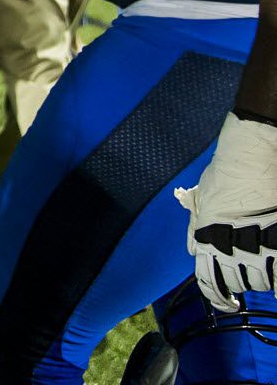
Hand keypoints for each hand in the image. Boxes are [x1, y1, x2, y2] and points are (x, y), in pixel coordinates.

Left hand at [175, 112, 276, 311]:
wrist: (250, 157)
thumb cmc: (223, 174)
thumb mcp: (201, 200)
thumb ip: (195, 226)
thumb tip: (191, 250)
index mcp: (207, 239)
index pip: (208, 282)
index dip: (216, 296)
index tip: (225, 303)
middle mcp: (230, 248)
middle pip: (237, 283)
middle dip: (240, 279)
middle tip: (245, 267)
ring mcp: (257, 247)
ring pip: (260, 280)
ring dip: (261, 275)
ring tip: (261, 259)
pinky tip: (276, 278)